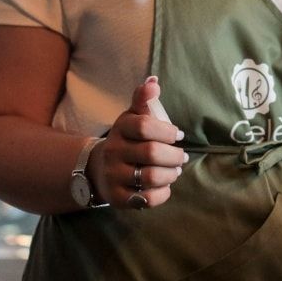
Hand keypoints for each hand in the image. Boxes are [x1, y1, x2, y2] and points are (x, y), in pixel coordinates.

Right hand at [93, 76, 186, 208]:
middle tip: (181, 157)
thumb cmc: (128, 139)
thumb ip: (144, 99)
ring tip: (175, 171)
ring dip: (170, 174)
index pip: (144, 126)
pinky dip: (162, 194)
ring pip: (150, 177)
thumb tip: (154, 81)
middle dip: (174, 156)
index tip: (178, 135)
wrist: (100, 169)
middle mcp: (114, 151)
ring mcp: (114, 175)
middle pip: (152, 153)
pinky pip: (146, 199)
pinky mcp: (117, 197)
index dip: (167, 131)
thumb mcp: (133, 117)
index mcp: (121, 128)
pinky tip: (165, 186)